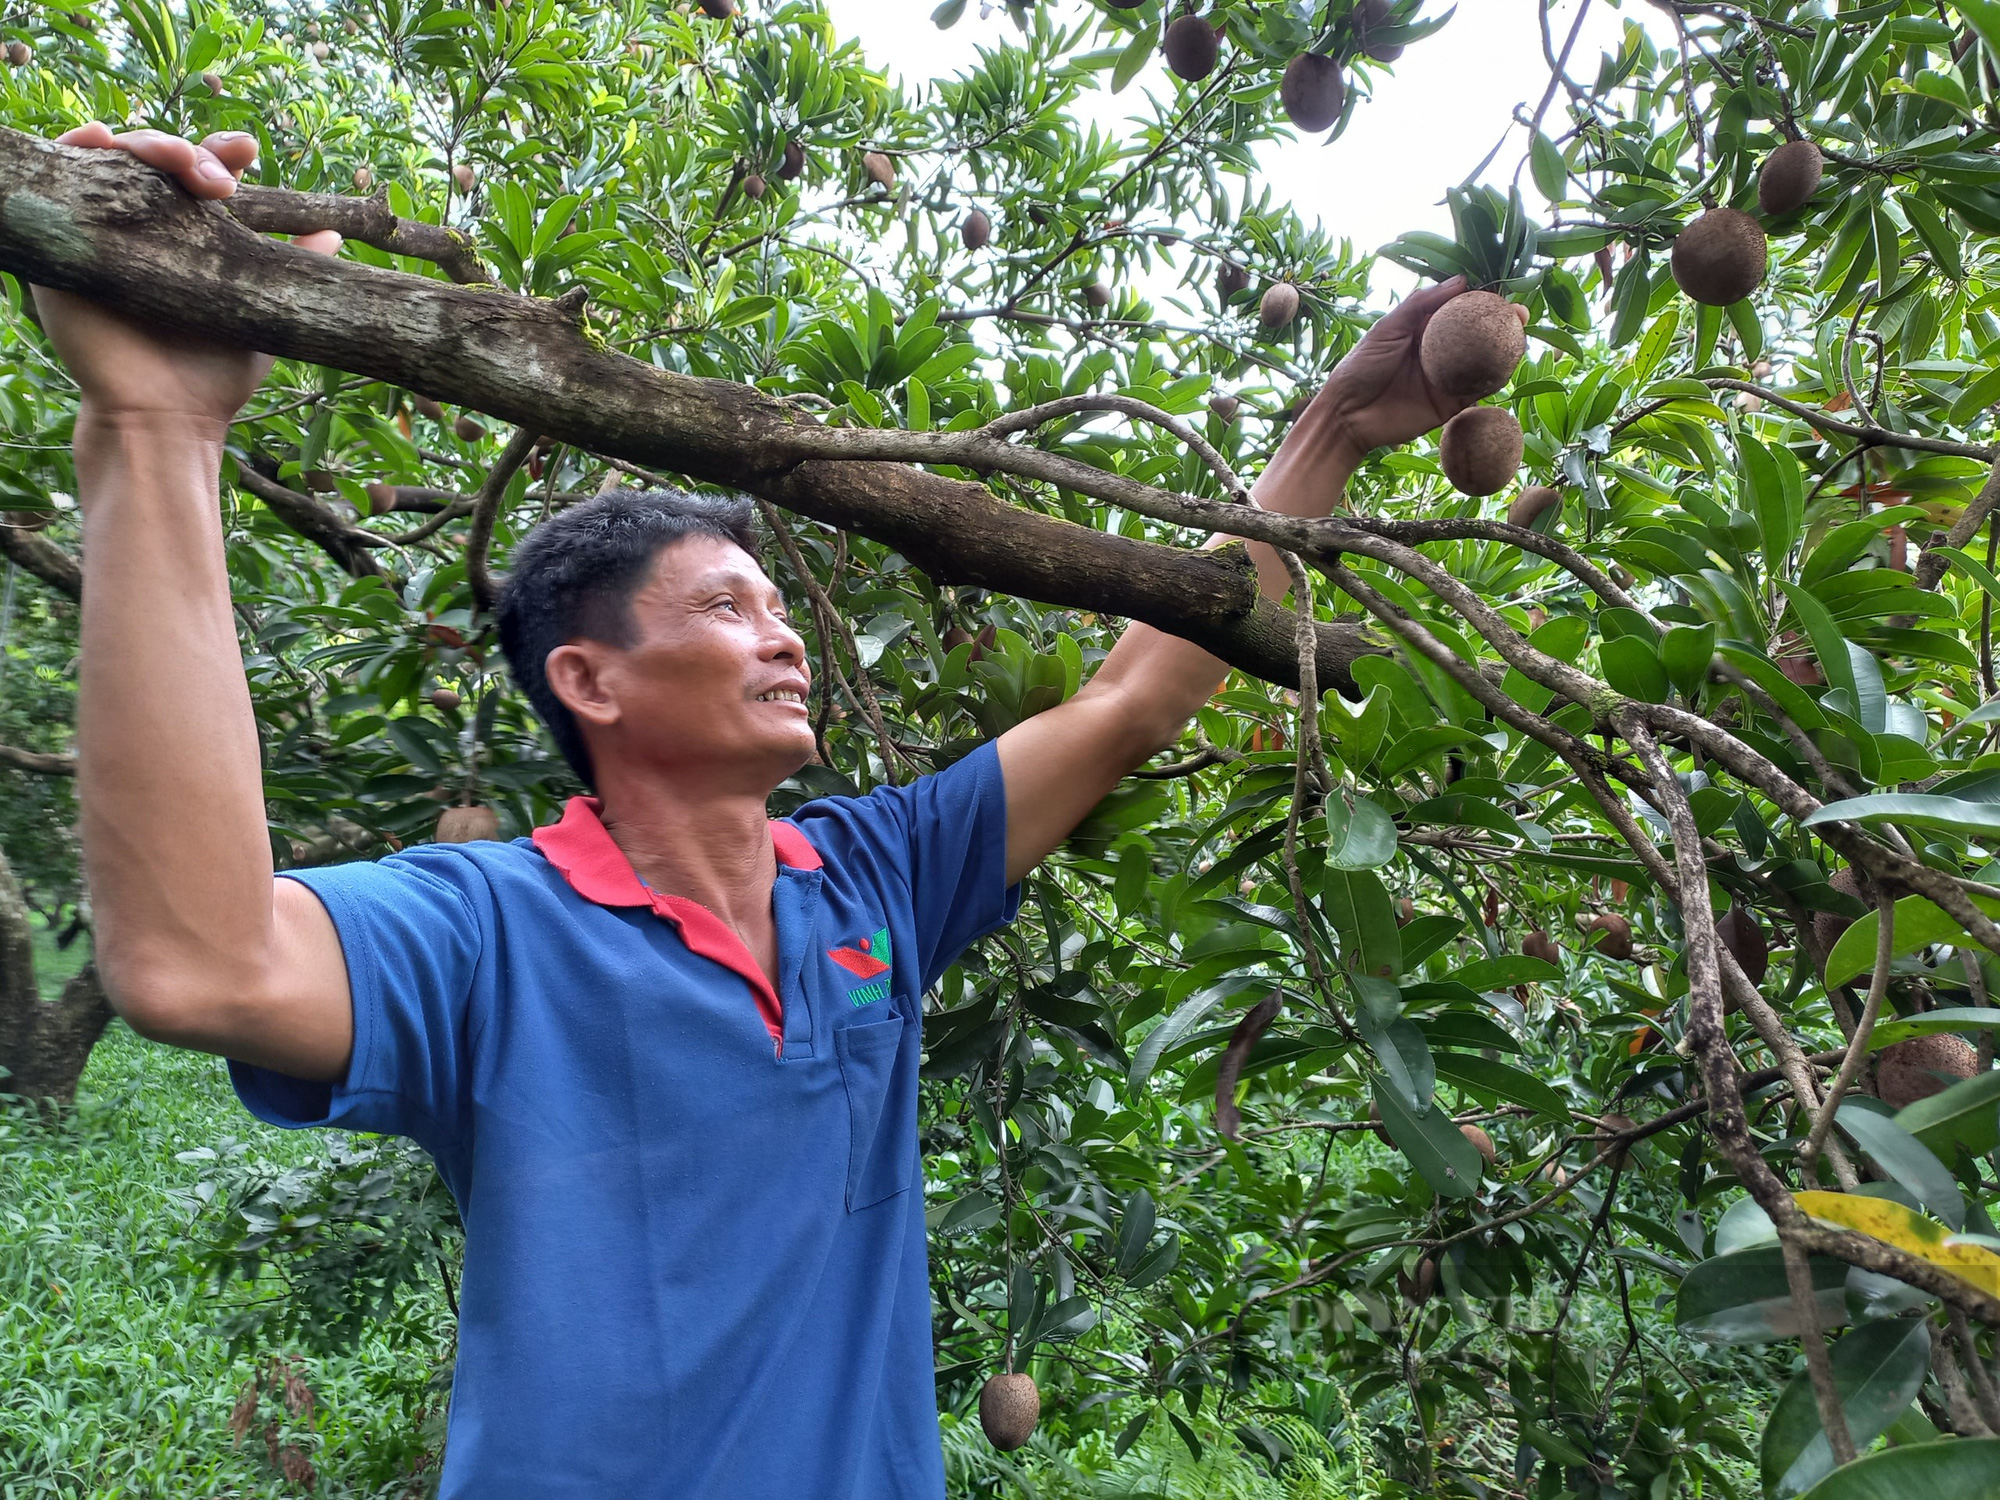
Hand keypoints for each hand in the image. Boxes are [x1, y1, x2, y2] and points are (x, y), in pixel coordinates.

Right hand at [30, 122, 342, 431]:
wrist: (166, 419)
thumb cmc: (216, 375)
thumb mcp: (264, 314)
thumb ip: (295, 271)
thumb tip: (334, 233)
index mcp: (193, 238)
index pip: (202, 178)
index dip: (221, 155)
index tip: (247, 149)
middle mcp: (146, 228)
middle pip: (159, 163)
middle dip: (189, 152)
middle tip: (219, 180)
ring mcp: (102, 233)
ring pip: (112, 163)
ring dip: (143, 144)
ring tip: (174, 159)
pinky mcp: (63, 248)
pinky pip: (58, 184)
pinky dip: (74, 151)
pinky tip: (98, 138)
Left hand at [1305, 275, 1530, 458]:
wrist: (1347, 415)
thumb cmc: (1360, 366)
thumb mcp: (1388, 328)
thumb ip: (1420, 304)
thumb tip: (1461, 280)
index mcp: (1424, 329)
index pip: (1459, 310)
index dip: (1481, 300)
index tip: (1502, 291)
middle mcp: (1440, 352)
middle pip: (1478, 335)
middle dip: (1502, 324)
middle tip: (1520, 314)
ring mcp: (1446, 378)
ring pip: (1483, 362)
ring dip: (1505, 351)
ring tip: (1521, 337)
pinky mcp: (1449, 405)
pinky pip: (1477, 392)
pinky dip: (1495, 381)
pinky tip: (1509, 368)